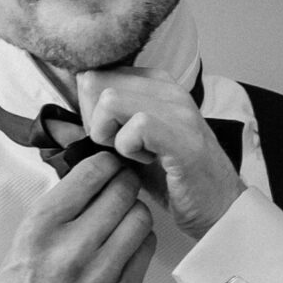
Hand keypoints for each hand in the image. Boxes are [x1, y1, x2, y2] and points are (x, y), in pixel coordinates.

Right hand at [0, 152, 156, 282]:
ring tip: (124, 218)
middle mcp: (73, 248)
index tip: (109, 163)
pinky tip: (127, 245)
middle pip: (122, 192)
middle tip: (123, 185)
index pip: (91, 174)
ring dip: (135, 212)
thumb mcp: (23, 241)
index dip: (106, 162)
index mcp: (42, 227)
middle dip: (125, 183)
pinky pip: (146, 250)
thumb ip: (58, 211)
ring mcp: (101, 274)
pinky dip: (141, 240)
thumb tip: (91, 177)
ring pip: (140, 218)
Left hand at [76, 69, 243, 242]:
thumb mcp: (132, 145)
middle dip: (93, 121)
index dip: (88, 108)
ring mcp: (178, 110)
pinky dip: (129, 149)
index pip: (96, 74)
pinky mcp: (183, 137)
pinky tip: (146, 162)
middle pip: (96, 83)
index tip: (107, 135)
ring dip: (108, 135)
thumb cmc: (173, 179)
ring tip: (130, 154)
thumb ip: (104, 126)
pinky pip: (136, 127)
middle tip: (116, 148)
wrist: (218, 208)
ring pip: (110, 100)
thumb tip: (64, 119)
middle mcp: (168, 89)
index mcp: (156, 84)